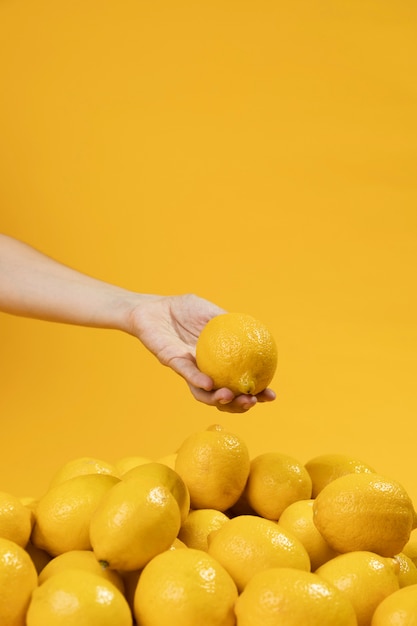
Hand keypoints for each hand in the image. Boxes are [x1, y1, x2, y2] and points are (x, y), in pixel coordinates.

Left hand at [127, 293, 275, 412]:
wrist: (153, 307)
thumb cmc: (183, 309)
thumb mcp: (210, 312)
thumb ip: (230, 322)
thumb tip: (256, 331)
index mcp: (216, 362)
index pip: (238, 382)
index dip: (255, 392)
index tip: (271, 395)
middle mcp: (203, 370)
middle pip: (223, 396)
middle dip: (239, 404)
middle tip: (252, 402)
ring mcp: (187, 369)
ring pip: (203, 393)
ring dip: (218, 399)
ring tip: (231, 398)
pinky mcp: (171, 361)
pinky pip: (186, 372)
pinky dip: (197, 379)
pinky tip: (209, 384)